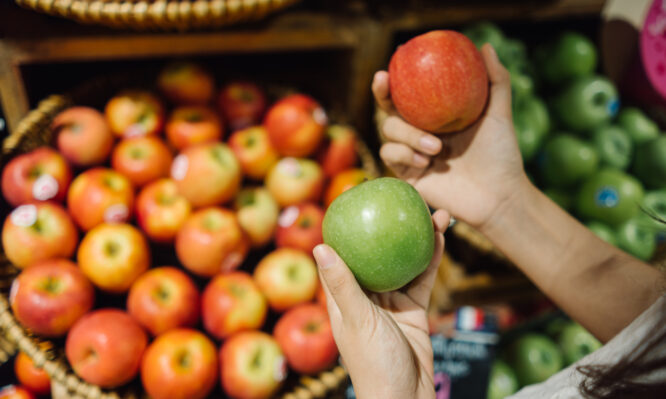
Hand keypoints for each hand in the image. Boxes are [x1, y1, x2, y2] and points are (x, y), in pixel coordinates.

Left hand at [313, 210, 448, 398]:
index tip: (353, 201)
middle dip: (387, 228)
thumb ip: (342, 285)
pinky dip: (431, 259)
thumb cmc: (373, 363)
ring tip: (429, 211)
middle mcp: (364, 295)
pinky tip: (440, 237)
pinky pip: (422, 278)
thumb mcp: (356, 320)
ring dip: (415, 238)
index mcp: (342, 298)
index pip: (338, 257)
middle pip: (375, 253)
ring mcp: (390, 302)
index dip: (344, 230)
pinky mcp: (413, 309)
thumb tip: (319, 246)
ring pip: (402, 262)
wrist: (407, 396)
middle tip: (400, 200)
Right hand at [376, 44, 527, 229]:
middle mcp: (419, 132)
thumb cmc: (501, 155)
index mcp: (436, 116)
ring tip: (436, 147)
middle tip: (384, 82)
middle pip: (389, 109)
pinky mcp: (407, 174)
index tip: (392, 61)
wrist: (498, 195)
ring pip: (389, 132)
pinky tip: (427, 161)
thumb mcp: (499, 115)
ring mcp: (411, 153)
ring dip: (408, 135)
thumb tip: (486, 46)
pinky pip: (391, 155)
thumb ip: (496, 81)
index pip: (408, 94)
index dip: (395, 78)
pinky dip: (405, 154)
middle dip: (382, 94)